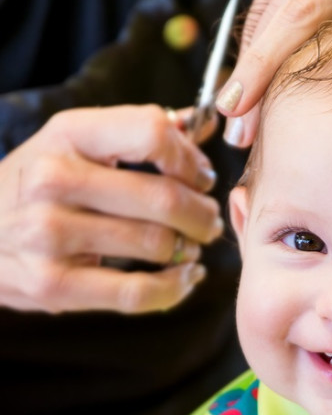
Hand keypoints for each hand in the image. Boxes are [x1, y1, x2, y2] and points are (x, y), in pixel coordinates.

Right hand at [0, 105, 222, 313]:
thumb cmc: (40, 183)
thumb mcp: (78, 142)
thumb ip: (140, 131)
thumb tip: (206, 121)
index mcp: (68, 134)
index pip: (152, 132)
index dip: (191, 159)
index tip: (201, 177)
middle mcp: (53, 180)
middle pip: (165, 197)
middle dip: (203, 213)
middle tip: (208, 220)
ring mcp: (48, 234)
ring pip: (157, 244)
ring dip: (190, 248)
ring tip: (192, 245)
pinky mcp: (52, 284)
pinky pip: (137, 292)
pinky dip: (175, 287)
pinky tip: (187, 276)